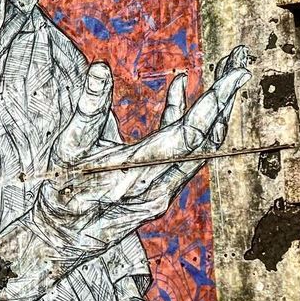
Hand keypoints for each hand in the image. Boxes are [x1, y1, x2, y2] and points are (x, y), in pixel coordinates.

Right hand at [32, 46, 250, 257]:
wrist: (61, 239)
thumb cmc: (59, 193)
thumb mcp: (66, 148)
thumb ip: (87, 108)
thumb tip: (101, 68)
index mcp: (139, 170)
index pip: (191, 132)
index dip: (215, 101)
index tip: (236, 73)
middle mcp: (161, 183)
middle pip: (207, 137)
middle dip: (225, 97)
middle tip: (240, 61)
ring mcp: (162, 188)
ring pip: (200, 146)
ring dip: (214, 109)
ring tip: (224, 71)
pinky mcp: (156, 187)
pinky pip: (181, 151)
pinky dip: (182, 118)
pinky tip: (177, 88)